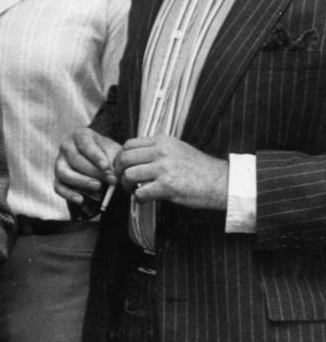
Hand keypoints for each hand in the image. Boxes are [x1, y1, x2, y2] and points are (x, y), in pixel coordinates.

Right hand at [54, 128, 121, 204]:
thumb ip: (115, 161)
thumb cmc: (110, 157)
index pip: (85, 143)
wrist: (105, 167)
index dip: (95, 156)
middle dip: (94, 172)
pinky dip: (69, 194)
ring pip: (64, 173)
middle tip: (111, 181)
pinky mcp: (58, 179)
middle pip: (75, 159)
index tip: (106, 167)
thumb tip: (112, 174)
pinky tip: (81, 200)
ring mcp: (60, 163)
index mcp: (80, 135)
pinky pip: (58, 187)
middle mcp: (66, 147)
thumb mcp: (115, 153)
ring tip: (99, 190)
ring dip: (82, 182)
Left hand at [113, 136, 227, 210]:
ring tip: (136, 191)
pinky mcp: (167, 186)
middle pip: (124, 158)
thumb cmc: (200, 169)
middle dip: (120, 172)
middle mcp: (161, 151)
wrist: (222, 182)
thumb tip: (134, 157)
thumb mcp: (178, 149)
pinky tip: (145, 200)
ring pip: (128, 175)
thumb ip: (157, 150)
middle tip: (127, 182)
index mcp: (162, 141)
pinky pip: (140, 193)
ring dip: (128, 186)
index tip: (125, 168)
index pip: (128, 144)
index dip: (122, 158)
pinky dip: (138, 199)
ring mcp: (163, 168)